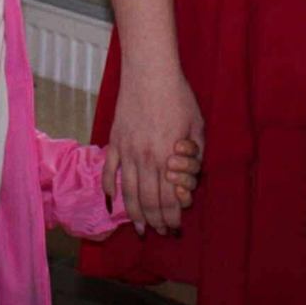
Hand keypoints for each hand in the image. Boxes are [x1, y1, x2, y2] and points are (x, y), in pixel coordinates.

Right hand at [102, 68, 204, 235]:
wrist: (150, 72)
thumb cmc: (178, 96)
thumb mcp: (197, 126)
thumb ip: (195, 154)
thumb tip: (190, 175)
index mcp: (168, 157)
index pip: (170, 198)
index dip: (173, 216)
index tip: (175, 227)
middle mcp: (146, 159)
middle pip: (149, 200)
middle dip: (156, 221)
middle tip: (159, 232)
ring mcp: (127, 151)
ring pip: (128, 192)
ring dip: (134, 213)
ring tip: (139, 227)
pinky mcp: (115, 140)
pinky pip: (108, 171)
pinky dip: (109, 189)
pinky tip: (112, 202)